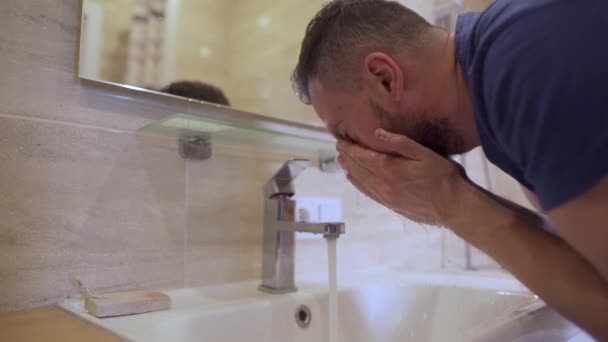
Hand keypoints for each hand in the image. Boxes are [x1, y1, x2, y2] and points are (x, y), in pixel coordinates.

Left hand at [337, 128, 467, 225]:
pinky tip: (354, 180)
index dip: (350, 148)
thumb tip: (377, 132)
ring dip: (350, 170)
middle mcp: (382, 184)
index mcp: (389, 168)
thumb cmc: (442, 176)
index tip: (340, 141)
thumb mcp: (423, 153)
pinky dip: (358, 184)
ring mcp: (385, 196)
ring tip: (342, 161)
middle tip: (339, 148)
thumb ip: (399, 143)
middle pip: (358, 169)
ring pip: (360, 181)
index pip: (362, 156)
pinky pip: (368, 193)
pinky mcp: (391, 205)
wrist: (452, 206)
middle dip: (347, 157)